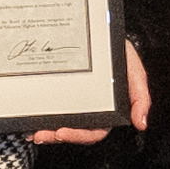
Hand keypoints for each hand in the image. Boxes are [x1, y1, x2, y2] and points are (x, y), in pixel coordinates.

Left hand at [29, 40, 153, 148]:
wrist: (102, 32)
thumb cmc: (119, 52)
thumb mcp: (134, 71)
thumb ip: (140, 96)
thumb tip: (141, 123)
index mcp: (108, 109)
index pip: (94, 131)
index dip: (79, 136)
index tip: (62, 132)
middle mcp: (90, 108)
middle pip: (73, 130)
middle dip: (55, 136)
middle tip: (41, 134)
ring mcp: (74, 101)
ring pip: (59, 122)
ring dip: (45, 129)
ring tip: (33, 130)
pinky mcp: (60, 92)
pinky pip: (49, 107)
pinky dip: (39, 115)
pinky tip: (29, 118)